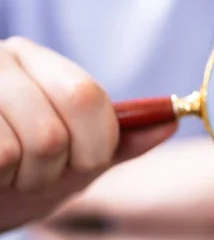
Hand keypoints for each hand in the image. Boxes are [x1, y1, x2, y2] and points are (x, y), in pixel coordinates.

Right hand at [0, 37, 176, 231]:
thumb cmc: (20, 178)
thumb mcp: (75, 161)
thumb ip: (120, 143)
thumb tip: (171, 121)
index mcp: (37, 62)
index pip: (86, 96)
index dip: (95, 143)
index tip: (85, 161)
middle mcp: (2, 59)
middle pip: (56, 129)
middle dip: (55, 170)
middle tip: (34, 173)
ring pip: (28, 146)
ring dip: (24, 179)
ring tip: (6, 173)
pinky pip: (0, 156)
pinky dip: (0, 180)